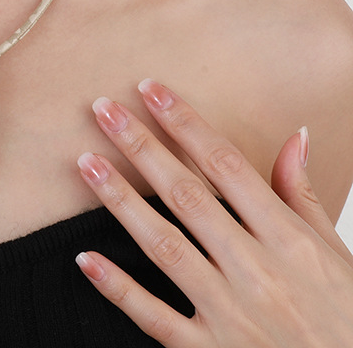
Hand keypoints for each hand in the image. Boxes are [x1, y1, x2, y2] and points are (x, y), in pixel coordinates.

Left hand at [75, 79, 352, 346]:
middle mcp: (257, 272)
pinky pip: (155, 317)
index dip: (185, 122)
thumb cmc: (347, 324)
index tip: (151, 90)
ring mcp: (231, 315)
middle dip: (141, 147)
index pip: (227, 165)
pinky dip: (118, 288)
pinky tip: (85, 258)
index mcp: (290, 242)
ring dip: (120, 201)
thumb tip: (294, 136)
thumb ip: (305, 197)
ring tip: (86, 163)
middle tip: (104, 110)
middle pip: (187, 195)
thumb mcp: (338, 257)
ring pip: (164, 246)